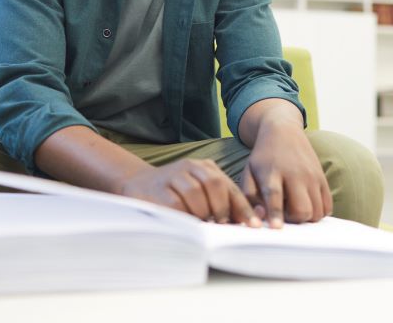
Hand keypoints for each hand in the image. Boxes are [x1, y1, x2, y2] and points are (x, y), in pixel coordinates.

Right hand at [118, 158, 260, 225]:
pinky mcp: (157, 189)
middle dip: (221, 208)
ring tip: (204, 225)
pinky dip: (185, 216)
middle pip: (213, 184)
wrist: (139, 183)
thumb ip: (219, 201)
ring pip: (194, 193)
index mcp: (204, 167)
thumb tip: (243, 222)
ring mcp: (172, 175)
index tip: (253, 225)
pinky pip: (175, 204)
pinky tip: (187, 224)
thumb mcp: (199, 190)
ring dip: (202, 213)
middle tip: (222, 225)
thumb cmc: (175, 192)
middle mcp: (189, 166)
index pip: (228, 186)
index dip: (242, 207)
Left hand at [240, 119, 332, 227]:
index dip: (275, 213)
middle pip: (302, 209)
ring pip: (316, 211)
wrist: (283, 132)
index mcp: (272, 172)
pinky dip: (318, 212)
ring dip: (306, 218)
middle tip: (285, 212)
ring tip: (295, 208)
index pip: (275, 195)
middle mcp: (294, 173)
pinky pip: (327, 206)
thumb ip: (250, 197)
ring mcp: (311, 175)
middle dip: (294, 219)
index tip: (276, 228)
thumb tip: (259, 219)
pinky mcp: (322, 177)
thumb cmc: (263, 157)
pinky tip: (307, 204)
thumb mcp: (249, 172)